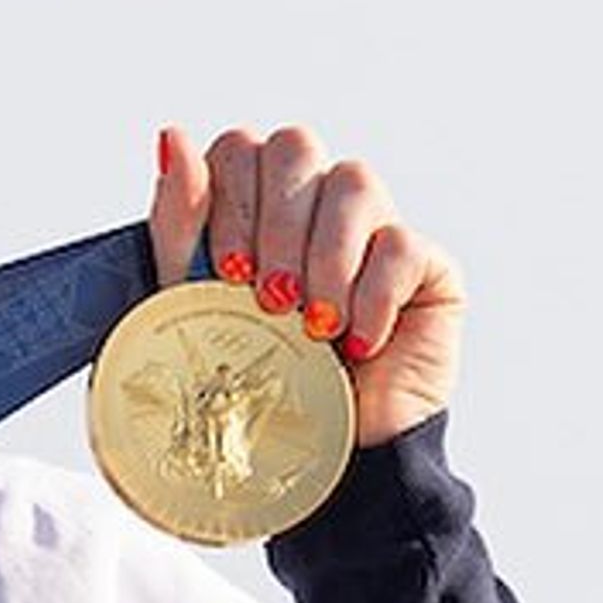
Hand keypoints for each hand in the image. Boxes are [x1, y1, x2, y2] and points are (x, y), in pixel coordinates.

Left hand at [147, 125, 464, 447]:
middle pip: (296, 146)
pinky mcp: (429, 268)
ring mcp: (377, 230)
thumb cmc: (254, 385)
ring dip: (324, 258)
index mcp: (258, 204)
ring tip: (313, 327)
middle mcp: (318, 205)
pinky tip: (357, 344)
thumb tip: (173, 136)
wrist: (318, 465)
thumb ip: (181, 222)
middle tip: (269, 300)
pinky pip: (403, 244)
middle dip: (275, 225)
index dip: (229, 199)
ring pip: (355, 181)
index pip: (241, 148)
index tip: (226, 270)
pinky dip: (373, 296)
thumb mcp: (194, 303)